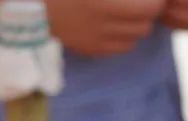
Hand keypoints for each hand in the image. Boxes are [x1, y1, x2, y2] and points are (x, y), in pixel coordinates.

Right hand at [44, 0, 165, 56]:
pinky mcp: (90, 49)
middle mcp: (102, 22)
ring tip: (124, 11)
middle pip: (146, 25)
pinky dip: (122, 37)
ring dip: (135, 25)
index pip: (150, 7)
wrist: (32, 4)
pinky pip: (120, 48)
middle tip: (140, 1)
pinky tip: (112, 23)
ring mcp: (96, 39)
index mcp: (103, 1)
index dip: (155, 0)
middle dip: (147, 12)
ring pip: (135, 38)